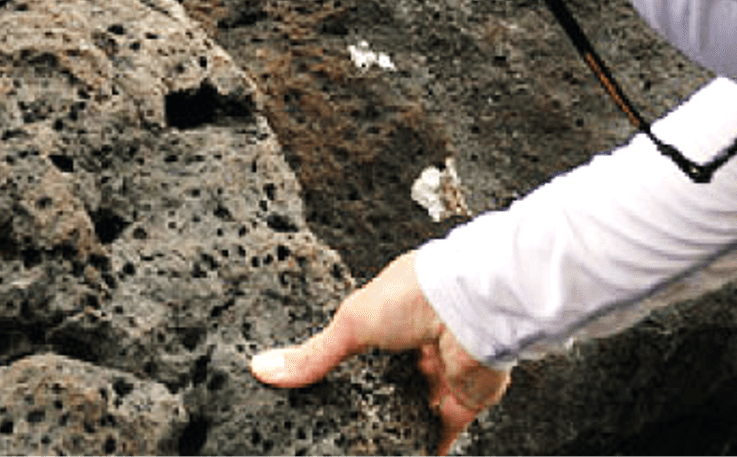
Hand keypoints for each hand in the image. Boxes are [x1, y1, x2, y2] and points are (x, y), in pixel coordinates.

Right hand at [251, 250, 508, 454]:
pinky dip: (427, 447)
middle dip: (373, 396)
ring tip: (369, 443)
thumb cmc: (415, 295)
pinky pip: (443, 430)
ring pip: (415, 405)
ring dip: (398, 423)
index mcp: (393, 312)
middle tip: (345, 419)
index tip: (325, 385)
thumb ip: (312, 355)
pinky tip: (409, 456)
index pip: (366, 342)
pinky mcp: (463, 399)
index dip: (348, 362)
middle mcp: (420, 342)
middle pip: (391, 377)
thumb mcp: (349, 323)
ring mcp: (443, 371)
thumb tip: (263, 368)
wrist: (474, 309)